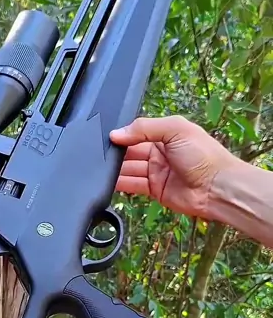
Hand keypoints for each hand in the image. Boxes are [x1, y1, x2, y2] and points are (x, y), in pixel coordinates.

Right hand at [110, 115, 238, 218]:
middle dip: (117, 153)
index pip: (137, 132)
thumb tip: (117, 133)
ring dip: (116, 169)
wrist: (217, 187)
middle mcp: (160, 152)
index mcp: (165, 133)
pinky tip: (108, 181)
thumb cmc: (204, 155)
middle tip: (101, 154)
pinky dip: (120, 184)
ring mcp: (156, 171)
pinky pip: (133, 185)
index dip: (123, 135)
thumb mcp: (175, 129)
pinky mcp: (154, 190)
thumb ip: (145, 128)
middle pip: (130, 151)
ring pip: (129, 168)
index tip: (108, 138)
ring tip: (100, 168)